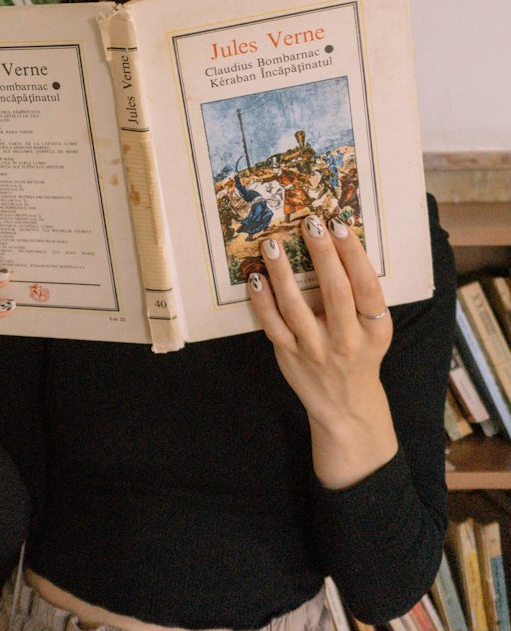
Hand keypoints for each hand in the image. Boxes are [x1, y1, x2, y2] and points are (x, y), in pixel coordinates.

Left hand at [246, 215, 396, 481]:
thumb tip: (336, 241)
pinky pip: (272, 324)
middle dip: (322, 254)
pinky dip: (262, 300)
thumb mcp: (373, 330)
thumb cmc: (360, 354)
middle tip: (310, 223)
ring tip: (272, 243)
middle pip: (335, 291)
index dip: (353, 254)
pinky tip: (256, 277)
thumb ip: (360, 295)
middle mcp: (347, 340)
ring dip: (283, 272)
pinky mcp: (289, 355)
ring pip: (296, 307)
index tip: (338, 225)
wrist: (345, 407)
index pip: (366, 286)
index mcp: (375, 329)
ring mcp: (315, 349)